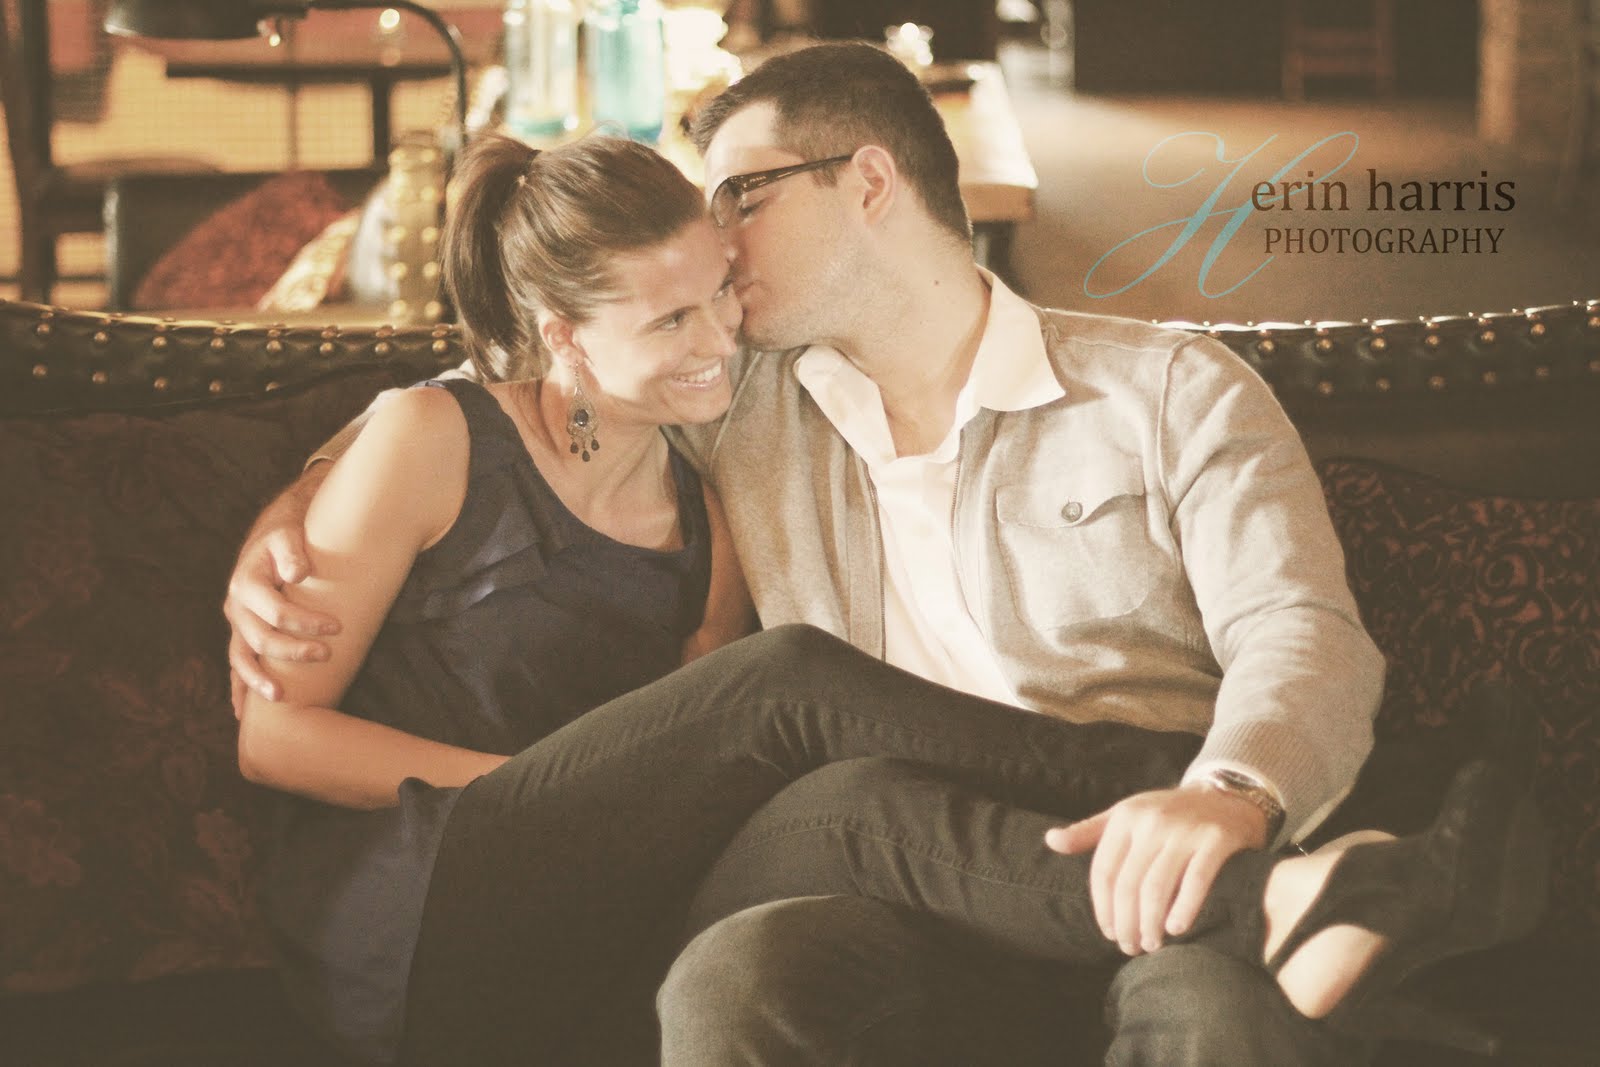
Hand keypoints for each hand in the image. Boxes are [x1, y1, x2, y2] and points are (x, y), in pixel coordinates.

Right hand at [223, 496, 339, 701]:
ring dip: (258, 680)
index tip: (338, 628)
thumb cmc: (288, 537)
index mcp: (246, 583)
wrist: (272, 536)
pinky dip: (239, 686)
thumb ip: (291, 552)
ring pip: (241, 658)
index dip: (306, 623)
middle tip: (327, 654)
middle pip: (261, 638)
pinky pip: (237, 663)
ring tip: (280, 698)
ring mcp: (236, 624)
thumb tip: (298, 573)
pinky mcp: (241, 634)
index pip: (276, 611)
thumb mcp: (288, 535)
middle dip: (293, 650)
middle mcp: (236, 606)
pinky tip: (242, 711)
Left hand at [1043, 783, 1268, 956]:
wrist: (1226, 796)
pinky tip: (1176, 929)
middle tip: (1129, 947)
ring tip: (1150, 944)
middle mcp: (1152, 822)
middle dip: (1126, 922)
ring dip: (1150, 923)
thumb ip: (1089, 832)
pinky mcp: (1216, 840)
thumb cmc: (1167, 813)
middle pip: (1128, 884)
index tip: (1108, 932)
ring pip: (1157, 887)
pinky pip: (1196, 881)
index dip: (1103, 907)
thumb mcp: (1125, 814)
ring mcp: (1184, 831)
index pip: (1104, 871)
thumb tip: (1050, 841)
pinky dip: (1184, 908)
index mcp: (1126, 816)